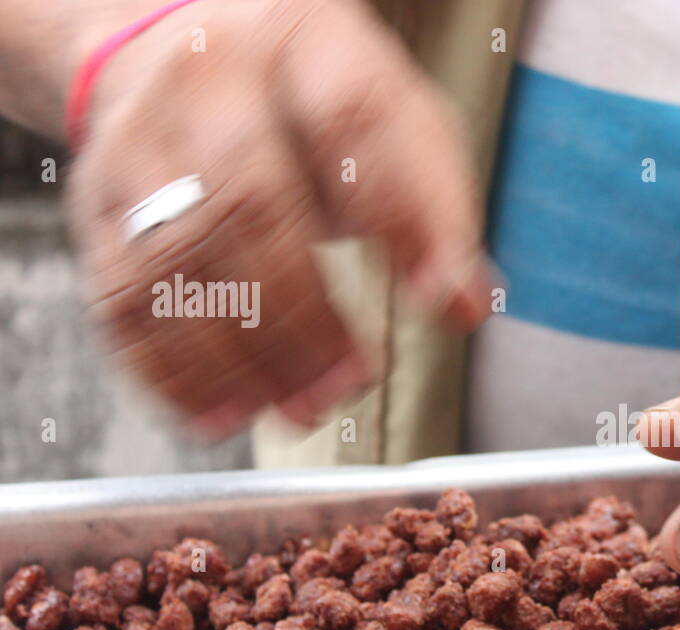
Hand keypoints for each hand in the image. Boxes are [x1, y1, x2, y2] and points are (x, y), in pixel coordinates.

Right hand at [65, 0, 493, 438]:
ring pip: (175, 260)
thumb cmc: (310, 102)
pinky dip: (169, 371)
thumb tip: (465, 306)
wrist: (182, 48)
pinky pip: (120, 298)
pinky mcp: (97, 207)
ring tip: (298, 410)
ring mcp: (137, 143)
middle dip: (303, 315)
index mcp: (304, 45)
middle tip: (348, 384)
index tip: (439, 299)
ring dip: (239, 358)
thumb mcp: (395, 123)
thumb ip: (435, 210)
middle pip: (247, 201)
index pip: (351, 122)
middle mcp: (206, 83)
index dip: (397, 215)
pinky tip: (219, 414)